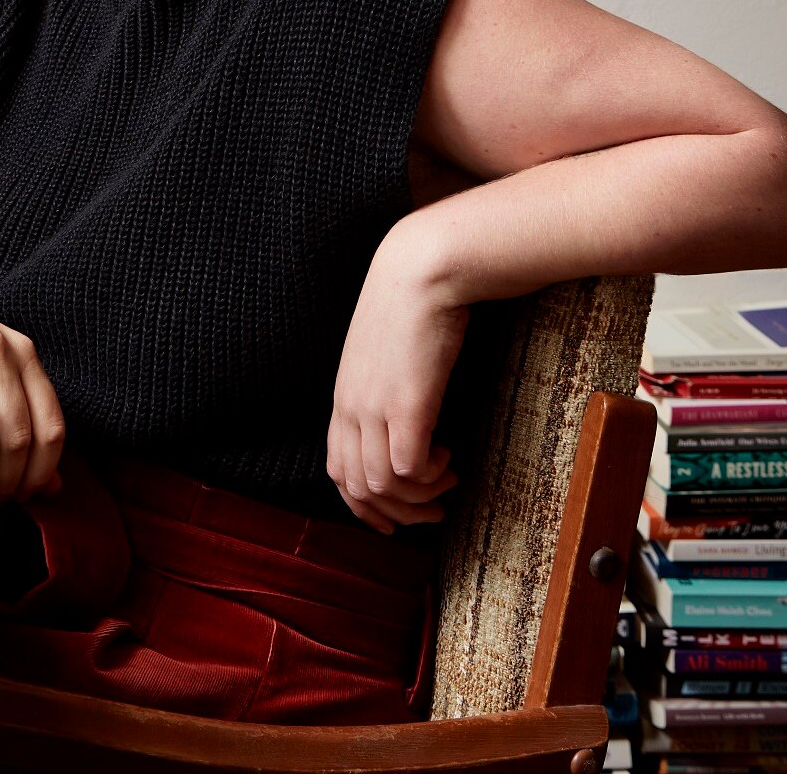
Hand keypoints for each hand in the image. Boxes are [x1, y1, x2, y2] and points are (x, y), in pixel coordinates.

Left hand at [329, 218, 467, 532]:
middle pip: (356, 488)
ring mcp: (376, 407)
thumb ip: (384, 381)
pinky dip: (429, 477)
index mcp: (344, 396)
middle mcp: (352, 407)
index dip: (364, 506)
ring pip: (381, 486)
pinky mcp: (408, 404)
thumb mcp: (385, 348)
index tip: (395, 520)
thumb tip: (404, 409)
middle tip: (434, 509)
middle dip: (397, 512)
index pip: (336, 471)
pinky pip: (408, 469)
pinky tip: (449, 455)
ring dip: (419, 497)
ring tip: (448, 479)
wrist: (423, 266)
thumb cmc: (413, 300)